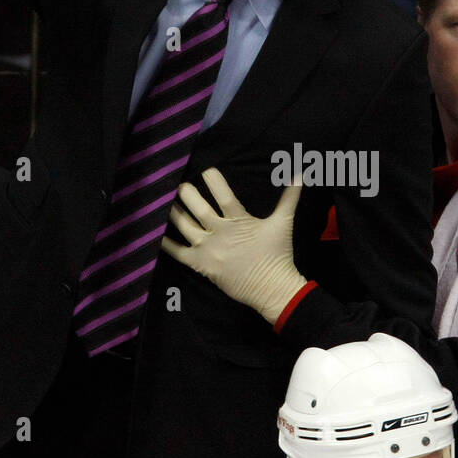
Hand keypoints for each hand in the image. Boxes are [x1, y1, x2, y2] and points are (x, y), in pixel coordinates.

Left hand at [161, 169, 306, 324]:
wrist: (272, 287)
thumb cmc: (277, 254)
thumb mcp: (283, 223)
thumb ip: (290, 197)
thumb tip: (301, 174)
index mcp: (238, 220)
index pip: (223, 194)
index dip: (213, 179)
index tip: (206, 169)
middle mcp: (219, 232)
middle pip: (197, 207)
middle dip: (187, 193)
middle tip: (180, 184)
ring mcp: (208, 249)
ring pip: (185, 226)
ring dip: (174, 212)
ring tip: (165, 201)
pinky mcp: (201, 264)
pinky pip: (178, 252)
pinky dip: (166, 243)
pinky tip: (155, 233)